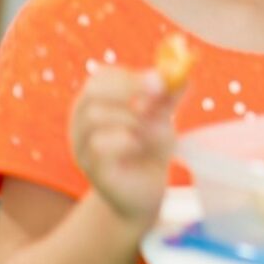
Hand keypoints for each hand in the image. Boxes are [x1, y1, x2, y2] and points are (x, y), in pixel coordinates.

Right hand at [70, 67, 182, 231]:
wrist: (146, 188)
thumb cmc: (151, 145)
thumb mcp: (164, 117)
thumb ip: (169, 98)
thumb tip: (182, 77)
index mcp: (99, 101)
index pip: (102, 77)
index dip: (130, 75)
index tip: (159, 79)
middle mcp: (82, 120)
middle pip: (93, 91)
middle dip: (129, 88)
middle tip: (159, 94)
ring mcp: (81, 145)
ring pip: (96, 117)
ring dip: (133, 117)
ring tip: (155, 127)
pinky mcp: (90, 169)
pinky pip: (100, 147)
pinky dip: (126, 140)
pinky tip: (140, 146)